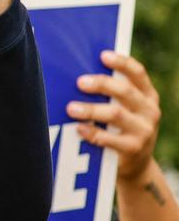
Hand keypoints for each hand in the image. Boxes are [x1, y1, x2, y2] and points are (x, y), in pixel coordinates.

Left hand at [67, 51, 160, 180]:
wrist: (136, 165)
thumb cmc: (122, 128)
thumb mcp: (126, 109)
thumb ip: (112, 93)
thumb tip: (80, 73)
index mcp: (147, 96)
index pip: (138, 73)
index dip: (122, 63)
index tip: (103, 55)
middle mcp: (149, 111)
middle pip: (125, 91)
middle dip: (102, 84)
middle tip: (80, 82)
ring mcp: (144, 131)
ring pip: (116, 114)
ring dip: (91, 109)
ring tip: (71, 108)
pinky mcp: (134, 149)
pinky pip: (110, 139)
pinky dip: (93, 133)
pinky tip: (79, 128)